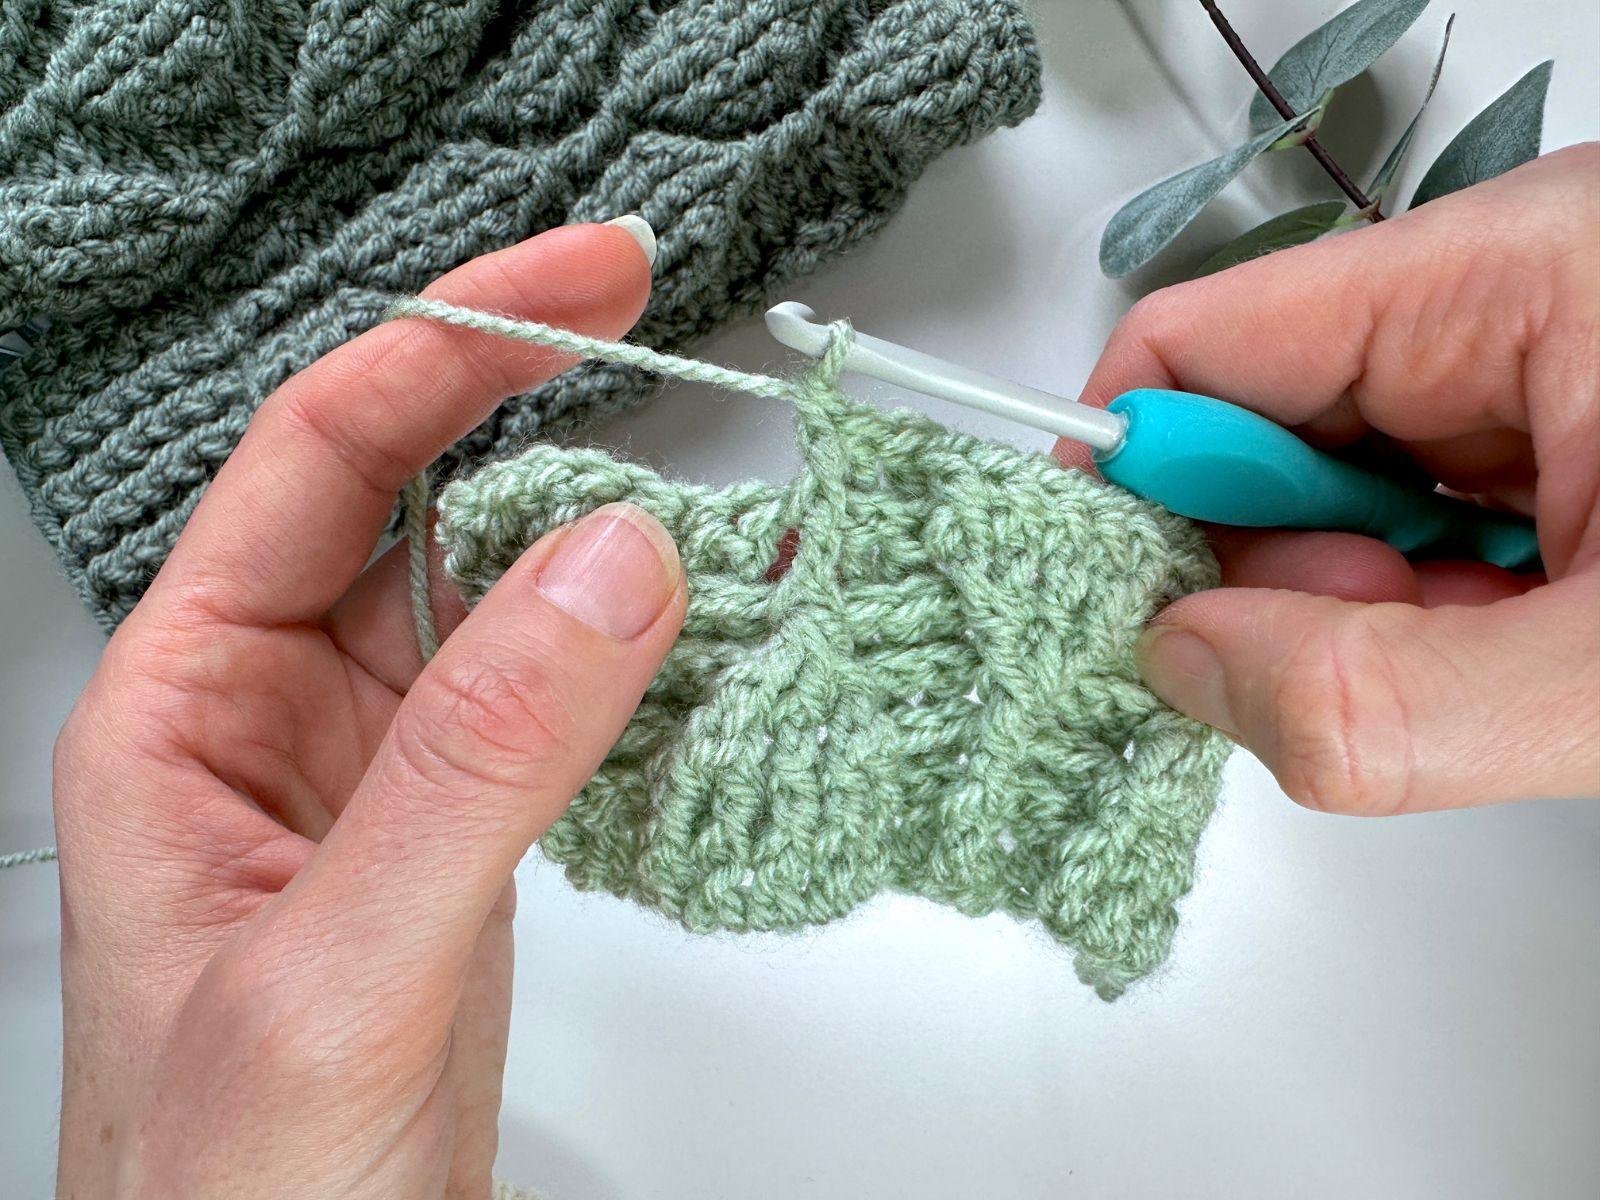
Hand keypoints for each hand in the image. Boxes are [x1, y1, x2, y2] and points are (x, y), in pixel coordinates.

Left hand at [52, 223, 685, 1196]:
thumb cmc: (238, 1194)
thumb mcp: (345, 972)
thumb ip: (479, 764)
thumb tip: (612, 566)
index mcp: (186, 711)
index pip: (317, 460)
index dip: (448, 345)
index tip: (580, 286)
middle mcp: (279, 715)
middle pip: (408, 490)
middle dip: (527, 393)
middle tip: (646, 312)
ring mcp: (384, 766)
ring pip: (497, 590)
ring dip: (604, 532)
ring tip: (717, 490)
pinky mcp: (467, 826)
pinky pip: (555, 691)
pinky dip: (641, 649)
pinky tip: (707, 629)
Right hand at [1060, 145, 1598, 814]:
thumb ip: (1386, 695)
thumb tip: (1190, 667)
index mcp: (1523, 273)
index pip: (1207, 342)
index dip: (1133, 471)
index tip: (1115, 603)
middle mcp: (1511, 299)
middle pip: (1260, 422)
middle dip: (1270, 569)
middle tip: (1345, 669)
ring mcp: (1531, 367)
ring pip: (1332, 491)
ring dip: (1357, 606)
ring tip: (1483, 657)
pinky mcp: (1554, 435)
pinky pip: (1409, 524)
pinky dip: (1418, 611)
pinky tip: (1505, 642)